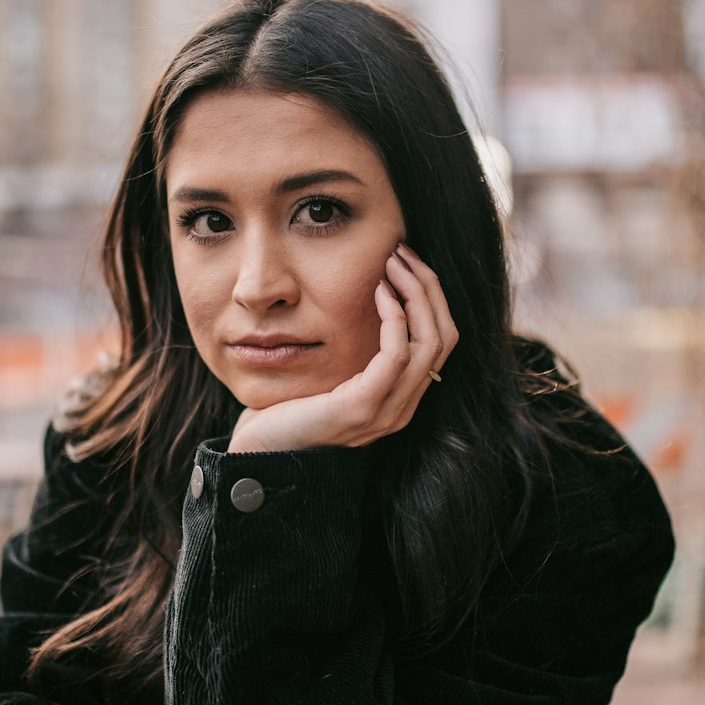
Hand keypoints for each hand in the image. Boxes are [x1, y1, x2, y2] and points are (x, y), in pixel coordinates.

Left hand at [228, 243, 457, 453]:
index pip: (440, 341)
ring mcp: (387, 411)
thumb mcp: (331, 375)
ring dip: (416, 294)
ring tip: (393, 262)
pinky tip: (378, 291)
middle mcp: (402, 407)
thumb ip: (357, 351)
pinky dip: (394, 317)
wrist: (259, 453)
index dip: (431, 297)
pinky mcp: (364, 406)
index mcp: (400, 400)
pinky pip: (397, 354)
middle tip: (403, 252)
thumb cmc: (288, 411)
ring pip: (430, 342)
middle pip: (444, 337)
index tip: (407, 262)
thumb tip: (368, 297)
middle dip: (428, 288)